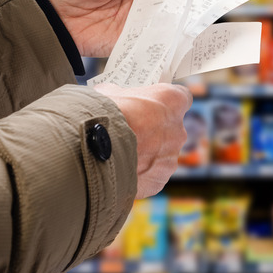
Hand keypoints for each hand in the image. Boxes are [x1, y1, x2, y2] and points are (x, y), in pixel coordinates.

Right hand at [93, 83, 191, 198]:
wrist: (92, 149)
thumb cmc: (104, 115)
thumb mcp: (110, 93)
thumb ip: (121, 95)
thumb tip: (113, 96)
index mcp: (172, 102)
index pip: (181, 97)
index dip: (165, 102)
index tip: (153, 104)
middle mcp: (178, 130)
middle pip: (171, 129)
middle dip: (153, 130)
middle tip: (132, 131)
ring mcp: (170, 158)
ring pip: (161, 155)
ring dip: (146, 154)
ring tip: (121, 154)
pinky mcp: (159, 180)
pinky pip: (151, 175)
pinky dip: (139, 174)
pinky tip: (120, 169)